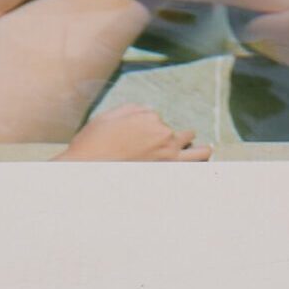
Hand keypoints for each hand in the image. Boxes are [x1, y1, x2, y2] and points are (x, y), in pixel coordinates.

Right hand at [58, 104, 211, 161]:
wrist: (86, 171)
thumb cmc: (94, 143)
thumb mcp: (110, 116)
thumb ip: (133, 110)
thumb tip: (148, 111)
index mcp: (151, 119)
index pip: (161, 123)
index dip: (152, 131)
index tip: (142, 140)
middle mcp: (165, 137)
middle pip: (186, 135)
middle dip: (181, 140)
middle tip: (175, 149)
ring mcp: (169, 159)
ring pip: (201, 153)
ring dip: (200, 153)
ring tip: (201, 156)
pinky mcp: (168, 178)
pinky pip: (193, 174)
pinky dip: (197, 172)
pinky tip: (201, 176)